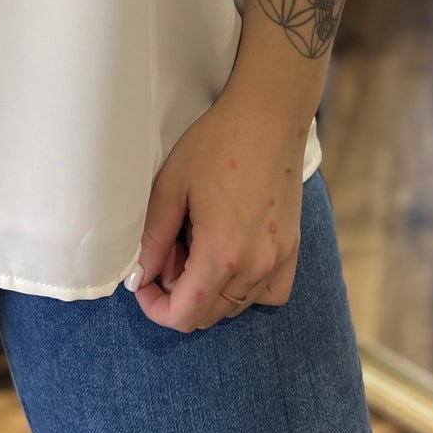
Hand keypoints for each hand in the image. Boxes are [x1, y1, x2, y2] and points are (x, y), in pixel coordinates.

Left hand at [124, 82, 307, 332]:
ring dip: (209, 293)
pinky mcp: (293, 248)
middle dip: (178, 296)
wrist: (268, 117)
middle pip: (208, 316)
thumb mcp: (171, 186)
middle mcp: (254, 266)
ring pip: (236, 307)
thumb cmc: (217, 143)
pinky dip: (247, 291)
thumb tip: (139, 276)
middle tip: (168, 253)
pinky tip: (233, 262)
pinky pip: (271, 294)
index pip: (184, 315)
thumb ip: (153, 238)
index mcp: (221, 254)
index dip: (155, 309)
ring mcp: (279, 259)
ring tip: (196, 250)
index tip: (143, 285)